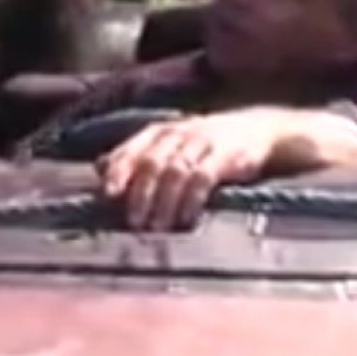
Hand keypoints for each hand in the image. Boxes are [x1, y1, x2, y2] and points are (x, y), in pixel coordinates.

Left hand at [96, 108, 288, 230]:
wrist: (259, 129)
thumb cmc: (205, 143)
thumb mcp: (170, 143)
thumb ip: (137, 155)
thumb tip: (97, 168)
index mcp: (161, 131)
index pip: (133, 147)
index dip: (119, 169)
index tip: (107, 193)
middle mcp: (179, 132)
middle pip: (152, 162)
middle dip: (140, 193)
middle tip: (134, 221)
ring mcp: (203, 142)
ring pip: (175, 171)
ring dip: (163, 201)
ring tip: (156, 227)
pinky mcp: (226, 156)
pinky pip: (203, 177)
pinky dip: (191, 199)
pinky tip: (185, 218)